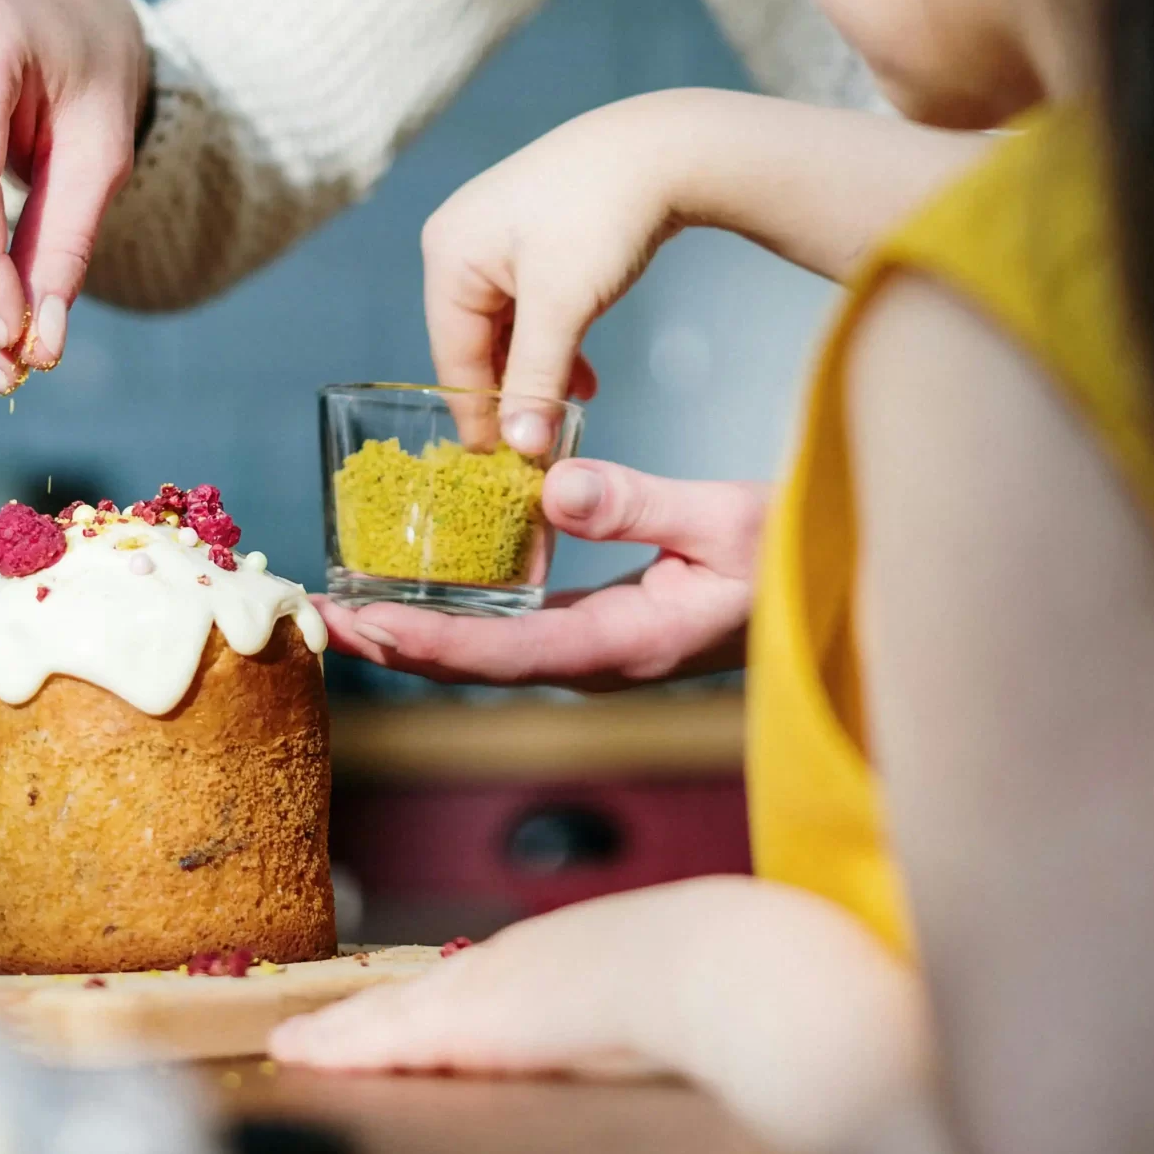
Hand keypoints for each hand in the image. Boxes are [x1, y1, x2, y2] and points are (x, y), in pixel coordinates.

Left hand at [270, 877, 925, 1153]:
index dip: (444, 997)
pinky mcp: (468, 1023)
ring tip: (299, 1042)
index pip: (491, 977)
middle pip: (431, 986)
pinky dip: (340, 1045)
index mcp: (574, 953)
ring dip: (346, 1028)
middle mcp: (523, 958)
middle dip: (377, 1009)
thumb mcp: (688, 995)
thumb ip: (662, 1012)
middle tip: (320, 1025)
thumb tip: (677, 1035)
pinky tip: (300, 1052)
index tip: (406, 1008)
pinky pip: (385, 1036)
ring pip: (397, 1009)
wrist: (725, 967)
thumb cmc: (731, 985)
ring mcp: (491, 986)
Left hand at [320, 460, 766, 685]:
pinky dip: (456, 617)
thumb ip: (640, 503)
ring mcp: (600, 653)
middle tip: (321, 616)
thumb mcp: (727, 518)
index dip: (430, 643)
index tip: (366, 626)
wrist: (832, 600)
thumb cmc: (792, 559)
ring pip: (489, 653)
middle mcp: (601, 662)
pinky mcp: (602, 632)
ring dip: (417, 634)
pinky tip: (425, 592)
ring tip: (348, 608)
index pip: (507, 653)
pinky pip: (511, 633)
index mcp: (626, 644)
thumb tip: (552, 487)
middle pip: (478, 665)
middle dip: (397, 644)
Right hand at [421, 96, 691, 453]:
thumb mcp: (563, 306)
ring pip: (509, 330)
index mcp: (448, 255)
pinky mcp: (534, 237)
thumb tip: (520, 446)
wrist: (665, 148)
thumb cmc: (602, 217)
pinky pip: (531, 307)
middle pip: (477, 344)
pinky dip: (554, 341)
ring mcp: (497, 237)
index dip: (480, 417)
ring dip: (540, 371)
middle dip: (516, 392)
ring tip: (574, 405)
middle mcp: (460, 243)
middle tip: (545, 441)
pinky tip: (583, 373)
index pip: (453, 357)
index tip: (505, 467)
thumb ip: (536, 379)